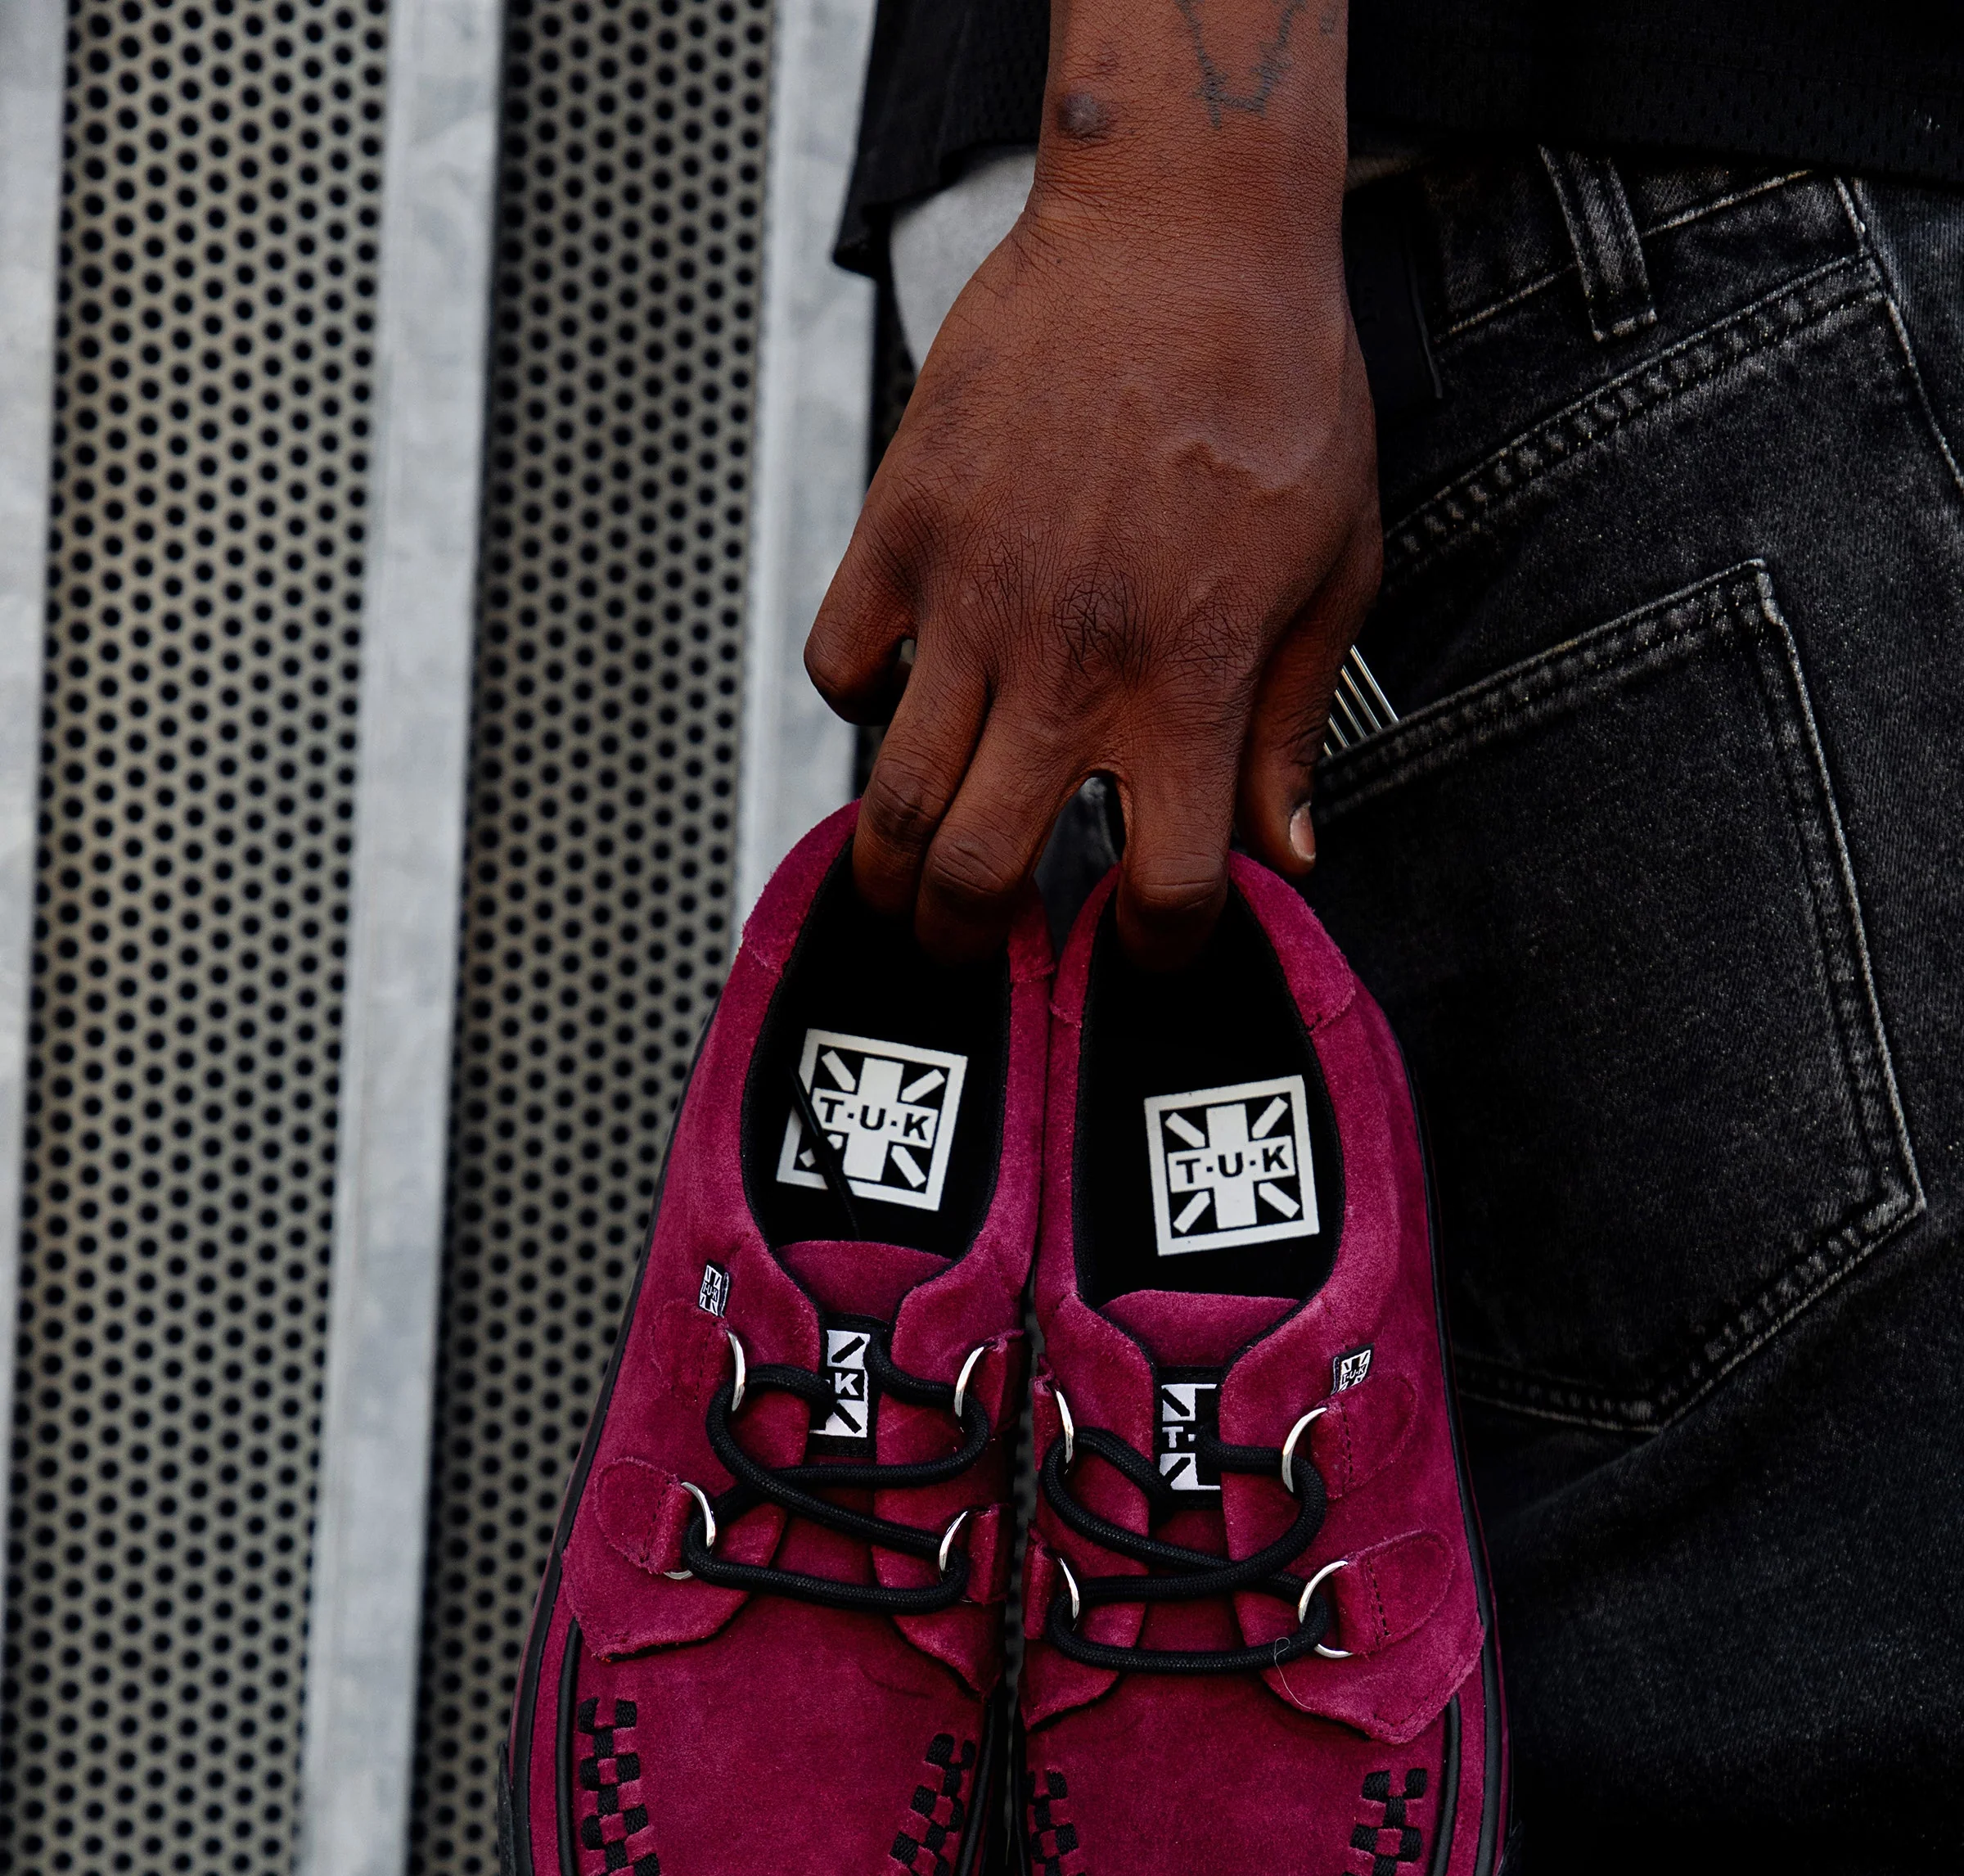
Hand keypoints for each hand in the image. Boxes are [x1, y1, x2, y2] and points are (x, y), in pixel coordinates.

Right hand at [806, 2, 1380, 967]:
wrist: (1183, 231)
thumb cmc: (1275, 383)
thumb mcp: (1336, 571)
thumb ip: (1297, 727)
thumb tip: (1286, 852)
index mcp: (1191, 685)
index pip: (1164, 890)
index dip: (1157, 946)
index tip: (1147, 939)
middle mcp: (1072, 663)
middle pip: (982, 873)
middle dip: (975, 941)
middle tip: (982, 942)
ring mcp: (975, 601)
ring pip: (893, 799)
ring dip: (891, 870)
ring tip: (907, 883)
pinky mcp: (906, 528)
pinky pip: (842, 662)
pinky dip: (858, 699)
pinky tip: (899, 693)